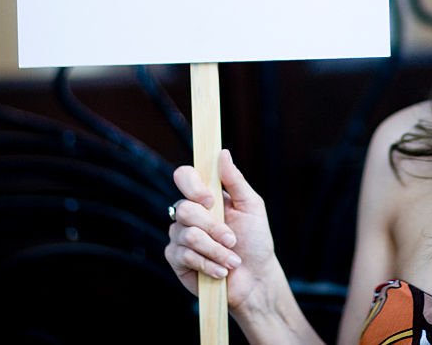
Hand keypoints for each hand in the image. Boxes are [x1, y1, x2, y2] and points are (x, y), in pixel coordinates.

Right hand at [165, 149, 276, 310]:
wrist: (255, 278)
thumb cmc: (255, 240)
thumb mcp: (251, 206)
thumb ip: (235, 180)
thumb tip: (222, 153)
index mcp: (205, 196)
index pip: (184, 176)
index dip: (192, 185)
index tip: (210, 200)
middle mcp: (189, 213)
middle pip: (185, 208)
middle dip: (214, 228)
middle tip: (232, 239)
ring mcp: (180, 235)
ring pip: (187, 235)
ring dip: (216, 250)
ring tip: (232, 260)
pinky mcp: (176, 259)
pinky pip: (184, 255)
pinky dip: (208, 264)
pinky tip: (221, 271)